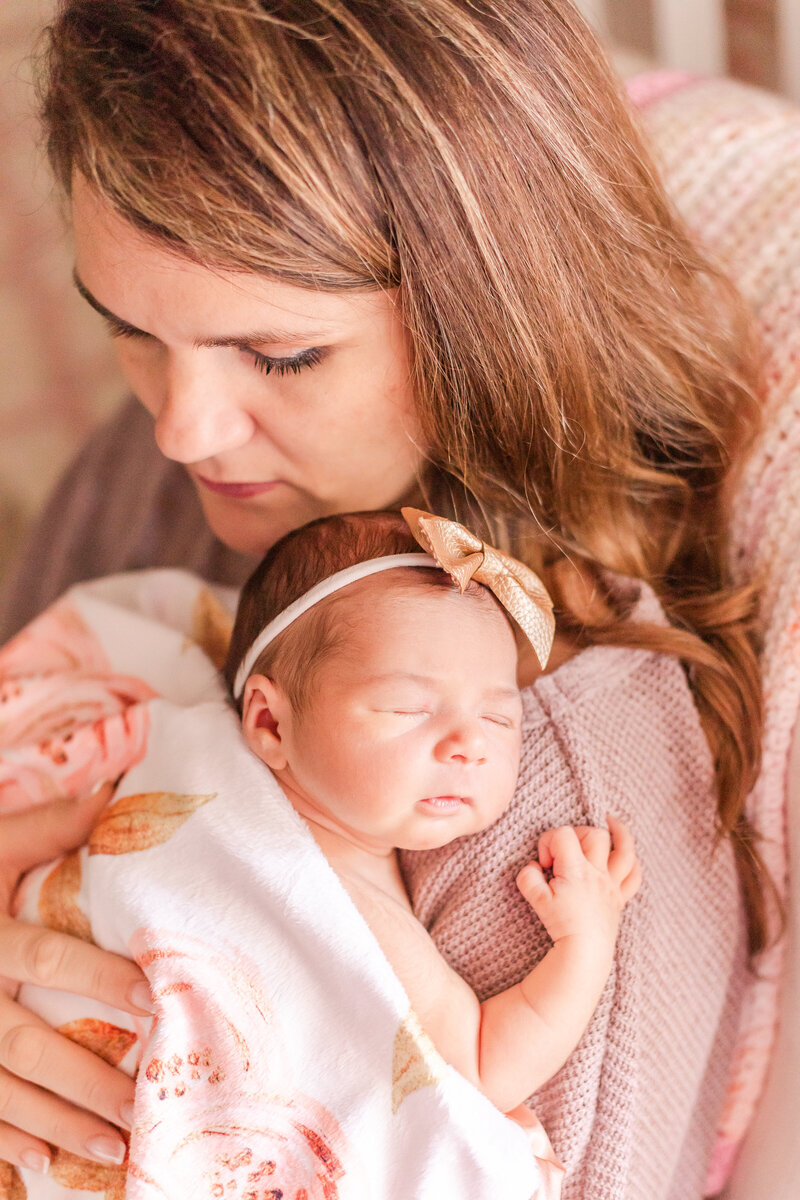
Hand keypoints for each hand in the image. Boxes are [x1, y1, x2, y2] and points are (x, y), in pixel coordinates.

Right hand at [0, 787, 152, 1174]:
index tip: (153, 997)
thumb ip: (48, 827)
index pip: (45, 957)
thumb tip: (117, 796)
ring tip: (114, 1149)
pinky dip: (2, 1142)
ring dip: (57, 1124)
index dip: (96, 978)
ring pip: (2, 1090)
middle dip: (86, 1079)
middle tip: (142, 1104)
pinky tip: (40, 1165)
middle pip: (27, 1044)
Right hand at [515, 815, 640, 952]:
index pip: (563, 835)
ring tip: (612, 822)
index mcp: (576, 869)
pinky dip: (632, 864)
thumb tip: (533, 867)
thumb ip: (528, 878)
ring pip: (625, 851)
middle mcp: (598, 872)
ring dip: (620, 834)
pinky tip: (626, 855)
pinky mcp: (619, 898)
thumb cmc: (562, 926)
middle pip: (595, 835)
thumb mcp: (537, 900)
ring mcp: (611, 884)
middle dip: (577, 834)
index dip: (548, 842)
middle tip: (564, 851)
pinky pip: (633, 877)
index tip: (543, 864)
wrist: (585, 952)